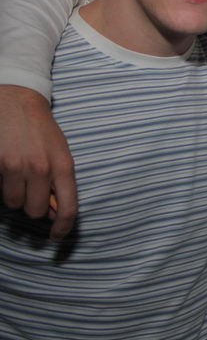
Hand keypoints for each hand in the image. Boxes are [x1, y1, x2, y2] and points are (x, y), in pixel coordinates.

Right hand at [0, 86, 76, 238]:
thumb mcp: (61, 153)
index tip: (57, 236)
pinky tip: (7, 171)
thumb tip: (55, 211)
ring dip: (16, 195)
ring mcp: (16, 167)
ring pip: (14, 204)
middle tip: (33, 190)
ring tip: (18, 176)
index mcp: (64, 167)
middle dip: (33, 206)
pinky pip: (0, 191)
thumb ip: (60, 181)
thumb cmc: (43, 131)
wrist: (17, 103)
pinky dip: (3, 185)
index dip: (62, 228)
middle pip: (35, 211)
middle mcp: (41, 169)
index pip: (68, 208)